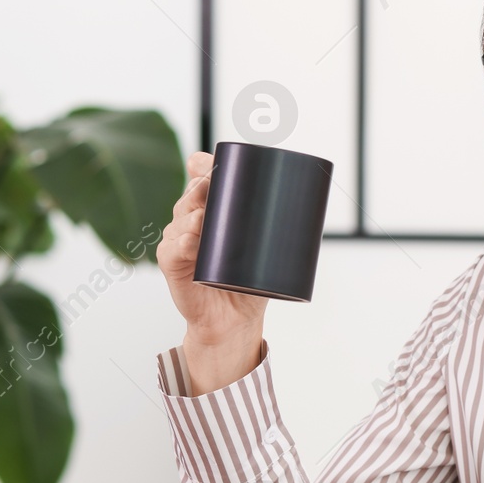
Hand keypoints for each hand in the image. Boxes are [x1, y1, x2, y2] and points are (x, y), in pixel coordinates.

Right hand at [156, 151, 267, 340]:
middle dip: (201, 188)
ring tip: (205, 219)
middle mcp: (192, 219)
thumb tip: (313, 206)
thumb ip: (279, 227)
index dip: (202, 165)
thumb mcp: (265, 249)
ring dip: (192, 215)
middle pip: (191, 194)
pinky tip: (193, 243)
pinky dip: (183, 244)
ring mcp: (179, 240)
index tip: (211, 164)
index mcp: (213, 208)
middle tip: (212, 186)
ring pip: (181, 218)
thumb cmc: (250, 280)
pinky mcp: (171, 263)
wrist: (234, 318)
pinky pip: (172, 249)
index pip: (200, 176)